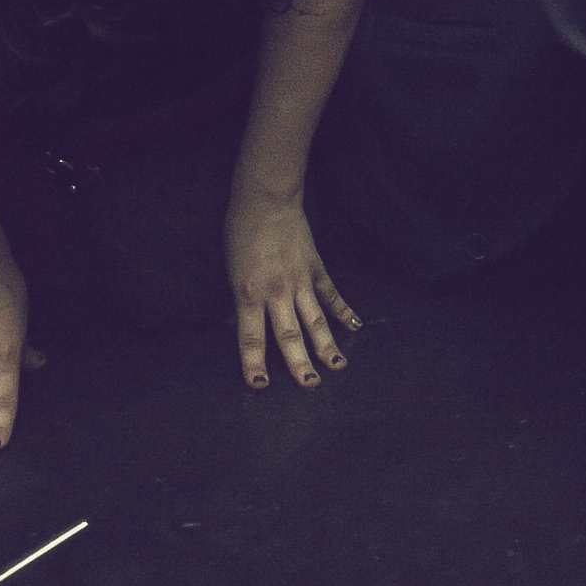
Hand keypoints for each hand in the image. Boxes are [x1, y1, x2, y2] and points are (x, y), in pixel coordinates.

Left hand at [225, 183, 359, 388]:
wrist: (266, 199)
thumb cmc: (240, 234)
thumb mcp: (230, 271)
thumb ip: (237, 303)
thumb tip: (235, 327)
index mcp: (249, 293)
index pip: (251, 337)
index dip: (254, 363)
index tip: (259, 385)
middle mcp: (276, 291)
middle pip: (289, 334)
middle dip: (299, 363)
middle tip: (310, 386)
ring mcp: (300, 280)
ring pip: (315, 319)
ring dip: (326, 345)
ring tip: (338, 367)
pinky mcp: (316, 268)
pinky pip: (331, 294)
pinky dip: (344, 311)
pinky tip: (355, 327)